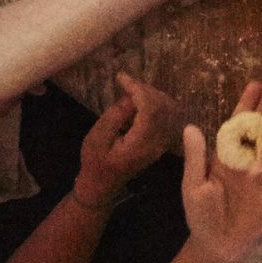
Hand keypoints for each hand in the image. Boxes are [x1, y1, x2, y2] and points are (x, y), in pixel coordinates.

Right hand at [76, 72, 183, 204]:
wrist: (102, 185)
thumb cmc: (95, 162)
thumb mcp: (97, 139)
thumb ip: (115, 117)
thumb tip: (130, 99)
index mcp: (142, 142)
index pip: (149, 108)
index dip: (138, 89)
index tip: (121, 77)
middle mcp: (157, 142)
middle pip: (161, 107)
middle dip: (144, 89)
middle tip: (125, 82)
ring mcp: (161, 143)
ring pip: (166, 109)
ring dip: (151, 94)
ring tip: (131, 89)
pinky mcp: (160, 141)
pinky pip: (166, 116)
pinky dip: (156, 103)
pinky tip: (141, 99)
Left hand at [179, 78, 261, 262]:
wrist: (217, 246)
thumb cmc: (202, 216)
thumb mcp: (194, 185)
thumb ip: (196, 157)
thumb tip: (191, 126)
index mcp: (227, 155)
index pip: (239, 123)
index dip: (247, 103)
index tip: (255, 84)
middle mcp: (248, 158)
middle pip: (261, 125)